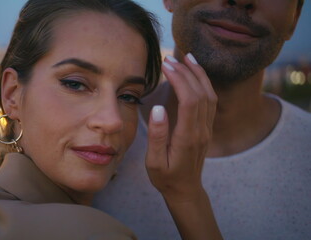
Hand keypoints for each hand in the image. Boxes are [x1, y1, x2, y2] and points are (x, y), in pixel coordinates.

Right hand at [145, 53, 216, 202]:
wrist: (185, 189)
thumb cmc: (166, 177)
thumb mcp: (154, 161)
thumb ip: (157, 135)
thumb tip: (158, 108)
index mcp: (187, 137)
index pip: (189, 100)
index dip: (180, 79)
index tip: (166, 66)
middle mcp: (201, 130)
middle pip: (201, 93)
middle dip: (186, 71)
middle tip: (170, 58)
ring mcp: (207, 128)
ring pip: (209, 95)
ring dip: (199, 74)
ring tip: (187, 57)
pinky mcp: (207, 128)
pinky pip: (211, 101)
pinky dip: (204, 83)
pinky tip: (196, 73)